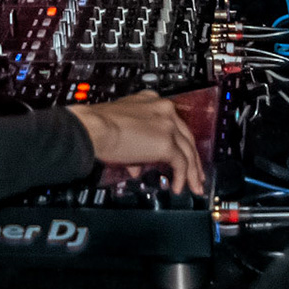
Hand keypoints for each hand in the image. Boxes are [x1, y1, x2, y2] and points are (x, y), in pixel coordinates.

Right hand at [66, 92, 204, 195]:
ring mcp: (167, 126)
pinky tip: (178, 187)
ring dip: (192, 172)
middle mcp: (163, 109)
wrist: (93, 128)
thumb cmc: (97, 126)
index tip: (180, 153)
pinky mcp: (166, 143)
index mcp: (151, 101)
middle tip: (195, 173)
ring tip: (193, 186)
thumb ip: (134, 145)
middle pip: (186, 136)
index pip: (173, 123)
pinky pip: (181, 163)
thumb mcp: (119, 128)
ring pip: (188, 151)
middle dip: (192, 158)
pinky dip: (182, 177)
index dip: (178, 141)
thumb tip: (136, 165)